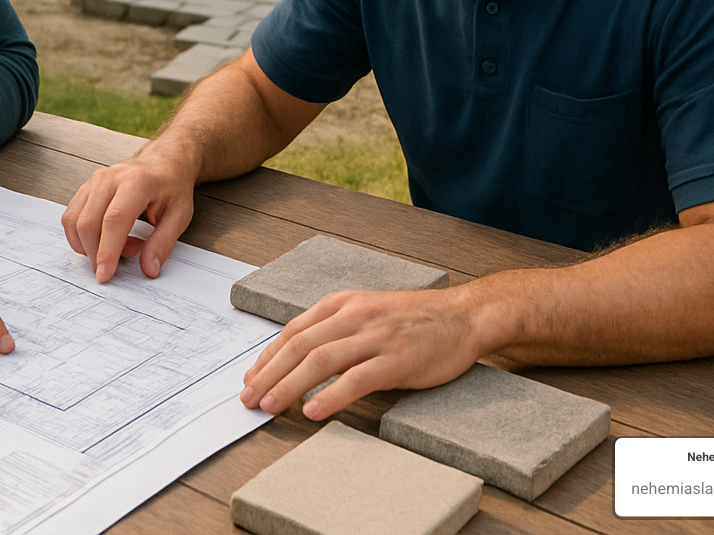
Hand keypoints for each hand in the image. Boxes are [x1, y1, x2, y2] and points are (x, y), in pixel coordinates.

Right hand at [61, 158, 194, 282]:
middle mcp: (110, 178)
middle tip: (116, 265)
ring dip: (88, 245)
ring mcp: (94, 181)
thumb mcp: (179, 216)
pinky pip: (72, 217)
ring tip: (117, 246)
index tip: (105, 275)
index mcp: (136, 182)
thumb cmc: (171, 187)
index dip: (107, 251)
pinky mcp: (85, 188)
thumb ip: (163, 243)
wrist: (162, 163)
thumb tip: (148, 268)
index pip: (114, 220)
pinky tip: (104, 238)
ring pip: (74, 221)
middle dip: (95, 254)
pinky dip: (82, 237)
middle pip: (88, 222)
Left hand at [239, 288, 480, 419]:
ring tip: (270, 406)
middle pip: (300, 345)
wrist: (463, 316)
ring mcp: (376, 337)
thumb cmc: (414, 319)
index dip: (268, 356)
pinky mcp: (397, 360)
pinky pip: (357, 379)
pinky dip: (331, 396)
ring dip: (290, 385)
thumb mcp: (368, 311)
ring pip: (321, 360)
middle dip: (269, 373)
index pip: (294, 330)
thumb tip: (298, 358)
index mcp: (344, 303)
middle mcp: (355, 315)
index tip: (251, 379)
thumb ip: (337, 328)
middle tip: (249, 398)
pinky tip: (313, 410)